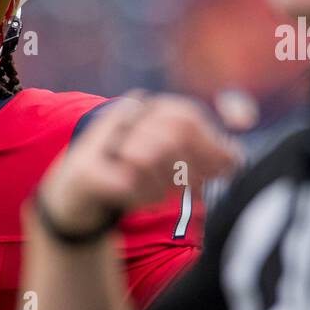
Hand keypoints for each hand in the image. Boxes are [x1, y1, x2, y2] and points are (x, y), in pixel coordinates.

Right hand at [37, 94, 242, 232]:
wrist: (71, 197)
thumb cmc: (128, 177)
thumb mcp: (169, 162)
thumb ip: (203, 154)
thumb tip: (237, 158)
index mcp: (143, 109)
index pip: (185, 117)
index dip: (211, 145)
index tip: (225, 170)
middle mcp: (119, 117)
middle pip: (170, 135)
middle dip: (188, 169)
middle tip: (191, 192)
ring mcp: (98, 142)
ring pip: (149, 159)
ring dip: (162, 186)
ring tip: (158, 195)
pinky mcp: (84, 171)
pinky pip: (127, 184)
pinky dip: (139, 197)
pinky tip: (138, 200)